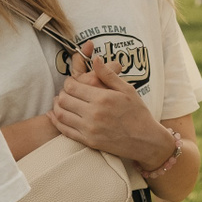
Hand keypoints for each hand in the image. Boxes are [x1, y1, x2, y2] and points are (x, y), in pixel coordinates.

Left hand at [48, 42, 175, 167]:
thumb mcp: (127, 89)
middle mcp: (94, 114)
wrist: (146, 140)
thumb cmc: (138, 113)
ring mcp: (89, 129)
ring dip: (57, 106)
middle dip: (62, 93)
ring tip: (60, 101)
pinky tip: (56, 115)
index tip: (72, 82)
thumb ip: (108, 74)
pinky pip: (65, 130)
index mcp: (102, 98)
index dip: (68, 82)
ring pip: (61, 114)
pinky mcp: (88, 141)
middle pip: (64, 99)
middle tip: (66, 91)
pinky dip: (56, 121)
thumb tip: (95, 59)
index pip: (72, 86)